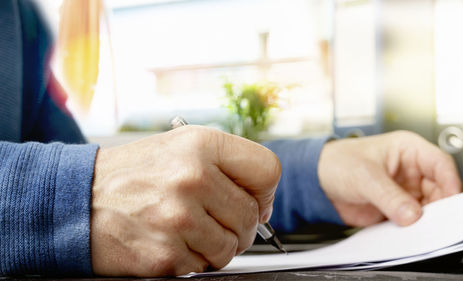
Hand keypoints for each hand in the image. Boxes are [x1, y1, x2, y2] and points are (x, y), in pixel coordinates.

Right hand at [90, 126, 280, 276]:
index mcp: (201, 144)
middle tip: (213, 220)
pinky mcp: (165, 254)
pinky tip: (168, 240)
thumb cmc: (132, 174)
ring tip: (187, 230)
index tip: (252, 199)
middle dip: (239, 225)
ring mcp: (178, 217)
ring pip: (232, 247)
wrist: (76, 198)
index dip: (264, 191)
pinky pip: (203, 266)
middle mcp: (192, 177)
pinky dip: (190, 259)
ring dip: (215, 245)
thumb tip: (262, 203)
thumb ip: (225, 166)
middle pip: (252, 215)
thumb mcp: (180, 148)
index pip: (267, 170)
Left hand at [318, 131, 461, 226]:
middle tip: (434, 220)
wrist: (317, 182)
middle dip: (439, 205)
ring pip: (427, 207)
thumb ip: (388, 196)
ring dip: (425, 219)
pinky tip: (407, 232)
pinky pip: (411, 220)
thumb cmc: (337, 162)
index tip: (452, 200)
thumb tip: (411, 214)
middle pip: (439, 189)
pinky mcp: (395, 208)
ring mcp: (403, 190)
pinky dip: (412, 228)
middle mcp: (409, 170)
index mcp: (407, 150)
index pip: (440, 164)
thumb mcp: (364, 176)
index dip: (450, 182)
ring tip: (418, 227)